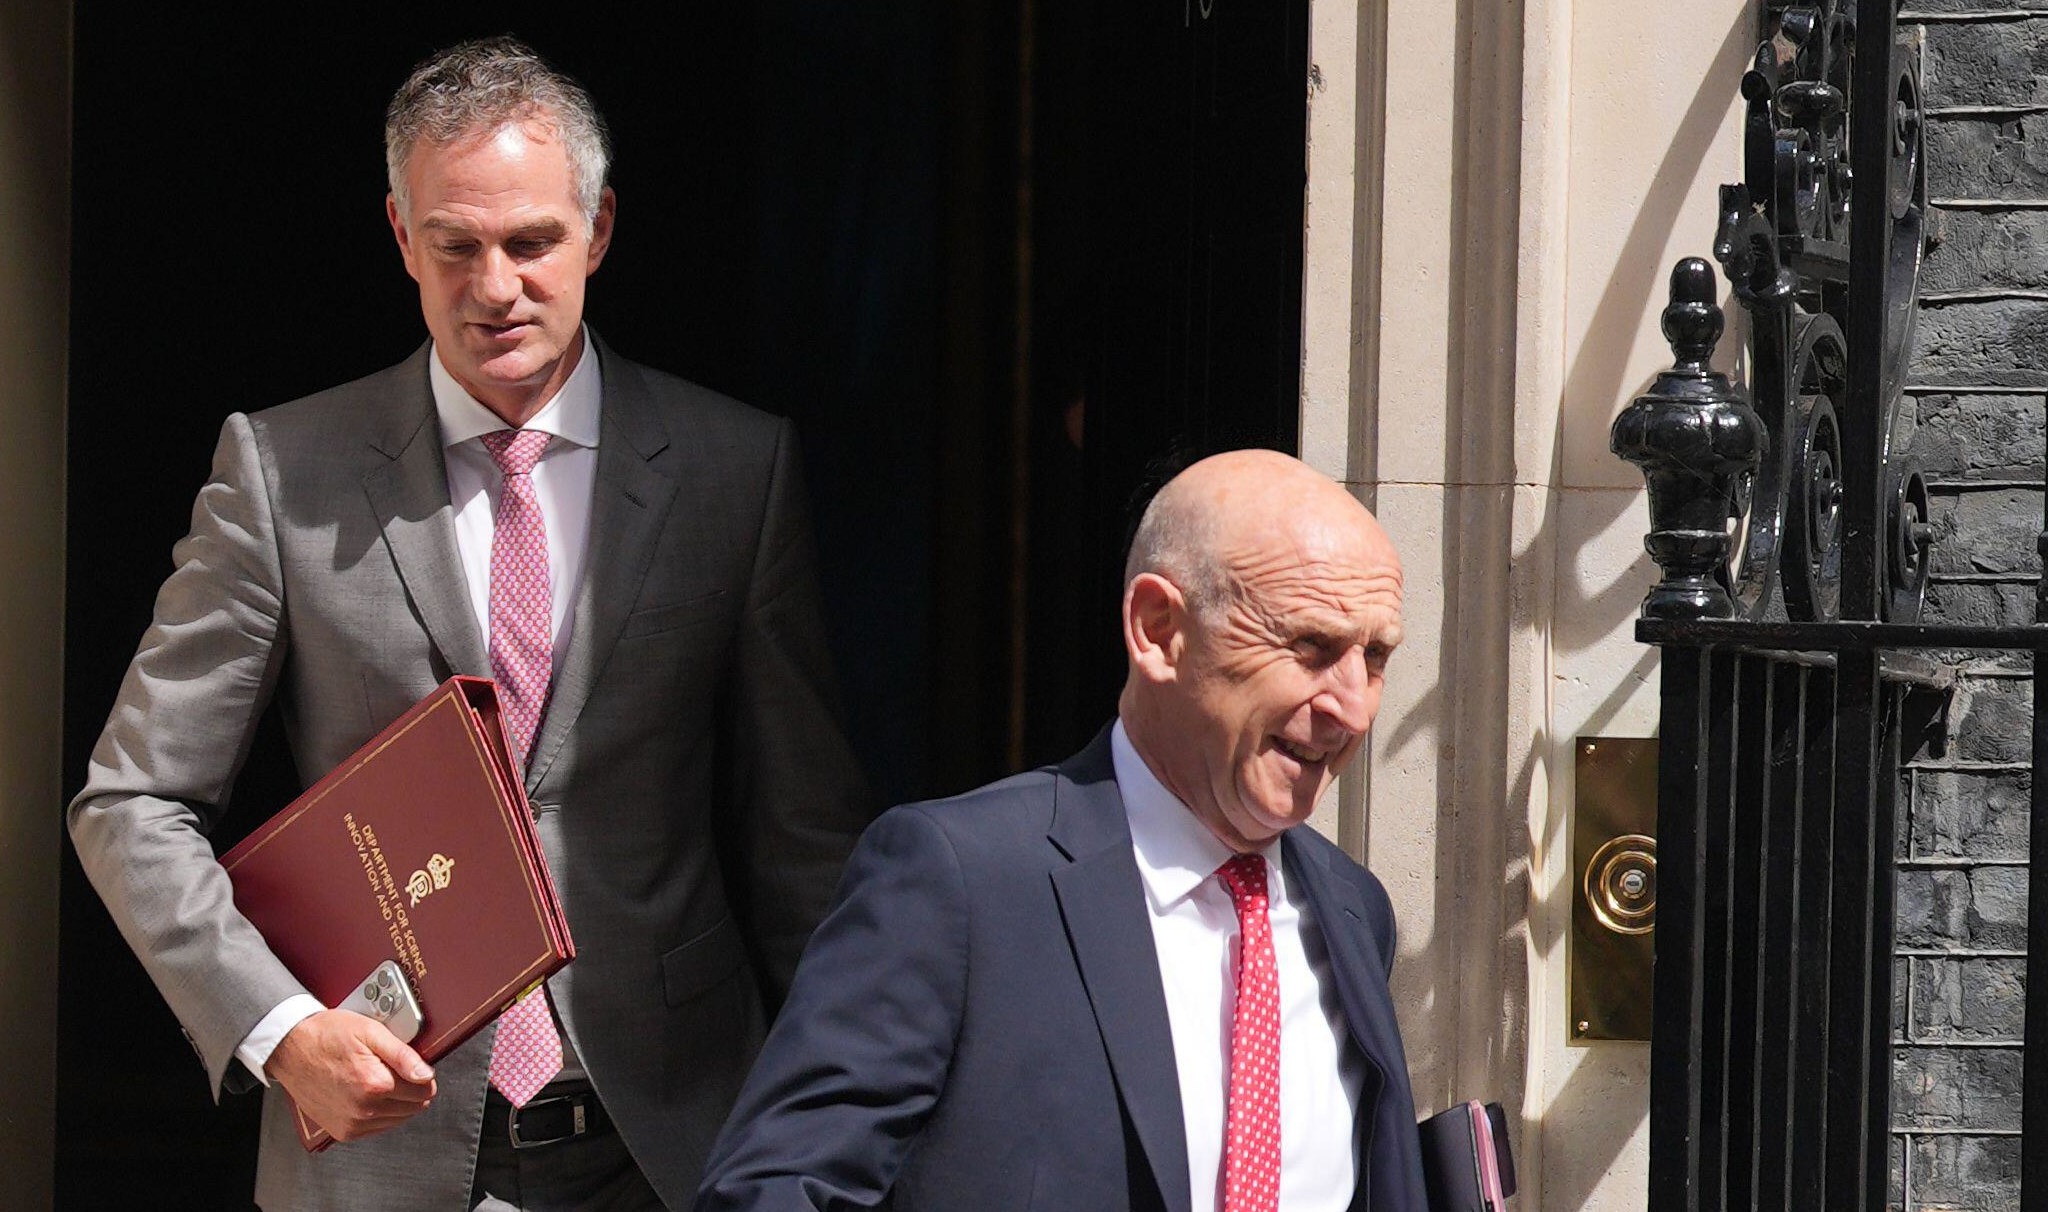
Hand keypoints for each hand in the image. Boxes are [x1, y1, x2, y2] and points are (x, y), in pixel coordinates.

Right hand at [265, 1009, 436, 1142]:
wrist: (290, 1048)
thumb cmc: (327, 1036)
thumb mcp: (371, 1031)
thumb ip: (403, 1055)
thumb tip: (426, 1075)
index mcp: (374, 1084)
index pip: (425, 1090)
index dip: (421, 1074)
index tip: (410, 1065)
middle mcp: (363, 1110)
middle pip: (414, 1107)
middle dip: (410, 1087)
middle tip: (390, 1069)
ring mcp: (352, 1124)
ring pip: (397, 1119)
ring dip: (395, 1102)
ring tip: (376, 1079)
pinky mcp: (342, 1132)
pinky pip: (377, 1128)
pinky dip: (379, 1113)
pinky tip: (368, 1094)